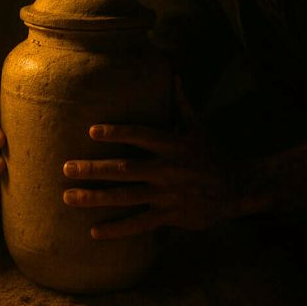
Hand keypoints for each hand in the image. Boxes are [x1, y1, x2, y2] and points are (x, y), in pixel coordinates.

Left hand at [62, 78, 236, 237]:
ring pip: (127, 198)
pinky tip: (95, 232)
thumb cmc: (213, 153)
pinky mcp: (171, 216)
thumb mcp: (199, 125)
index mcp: (174, 145)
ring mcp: (168, 195)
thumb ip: (181, 102)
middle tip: (66, 168)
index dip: (118, 133)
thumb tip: (174, 73)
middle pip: (126, 169)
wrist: (239, 188)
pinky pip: (141, 224)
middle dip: (95, 169)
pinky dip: (118, 230)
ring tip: (69, 197)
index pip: (143, 136)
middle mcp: (169, 170)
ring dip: (97, 198)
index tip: (92, 131)